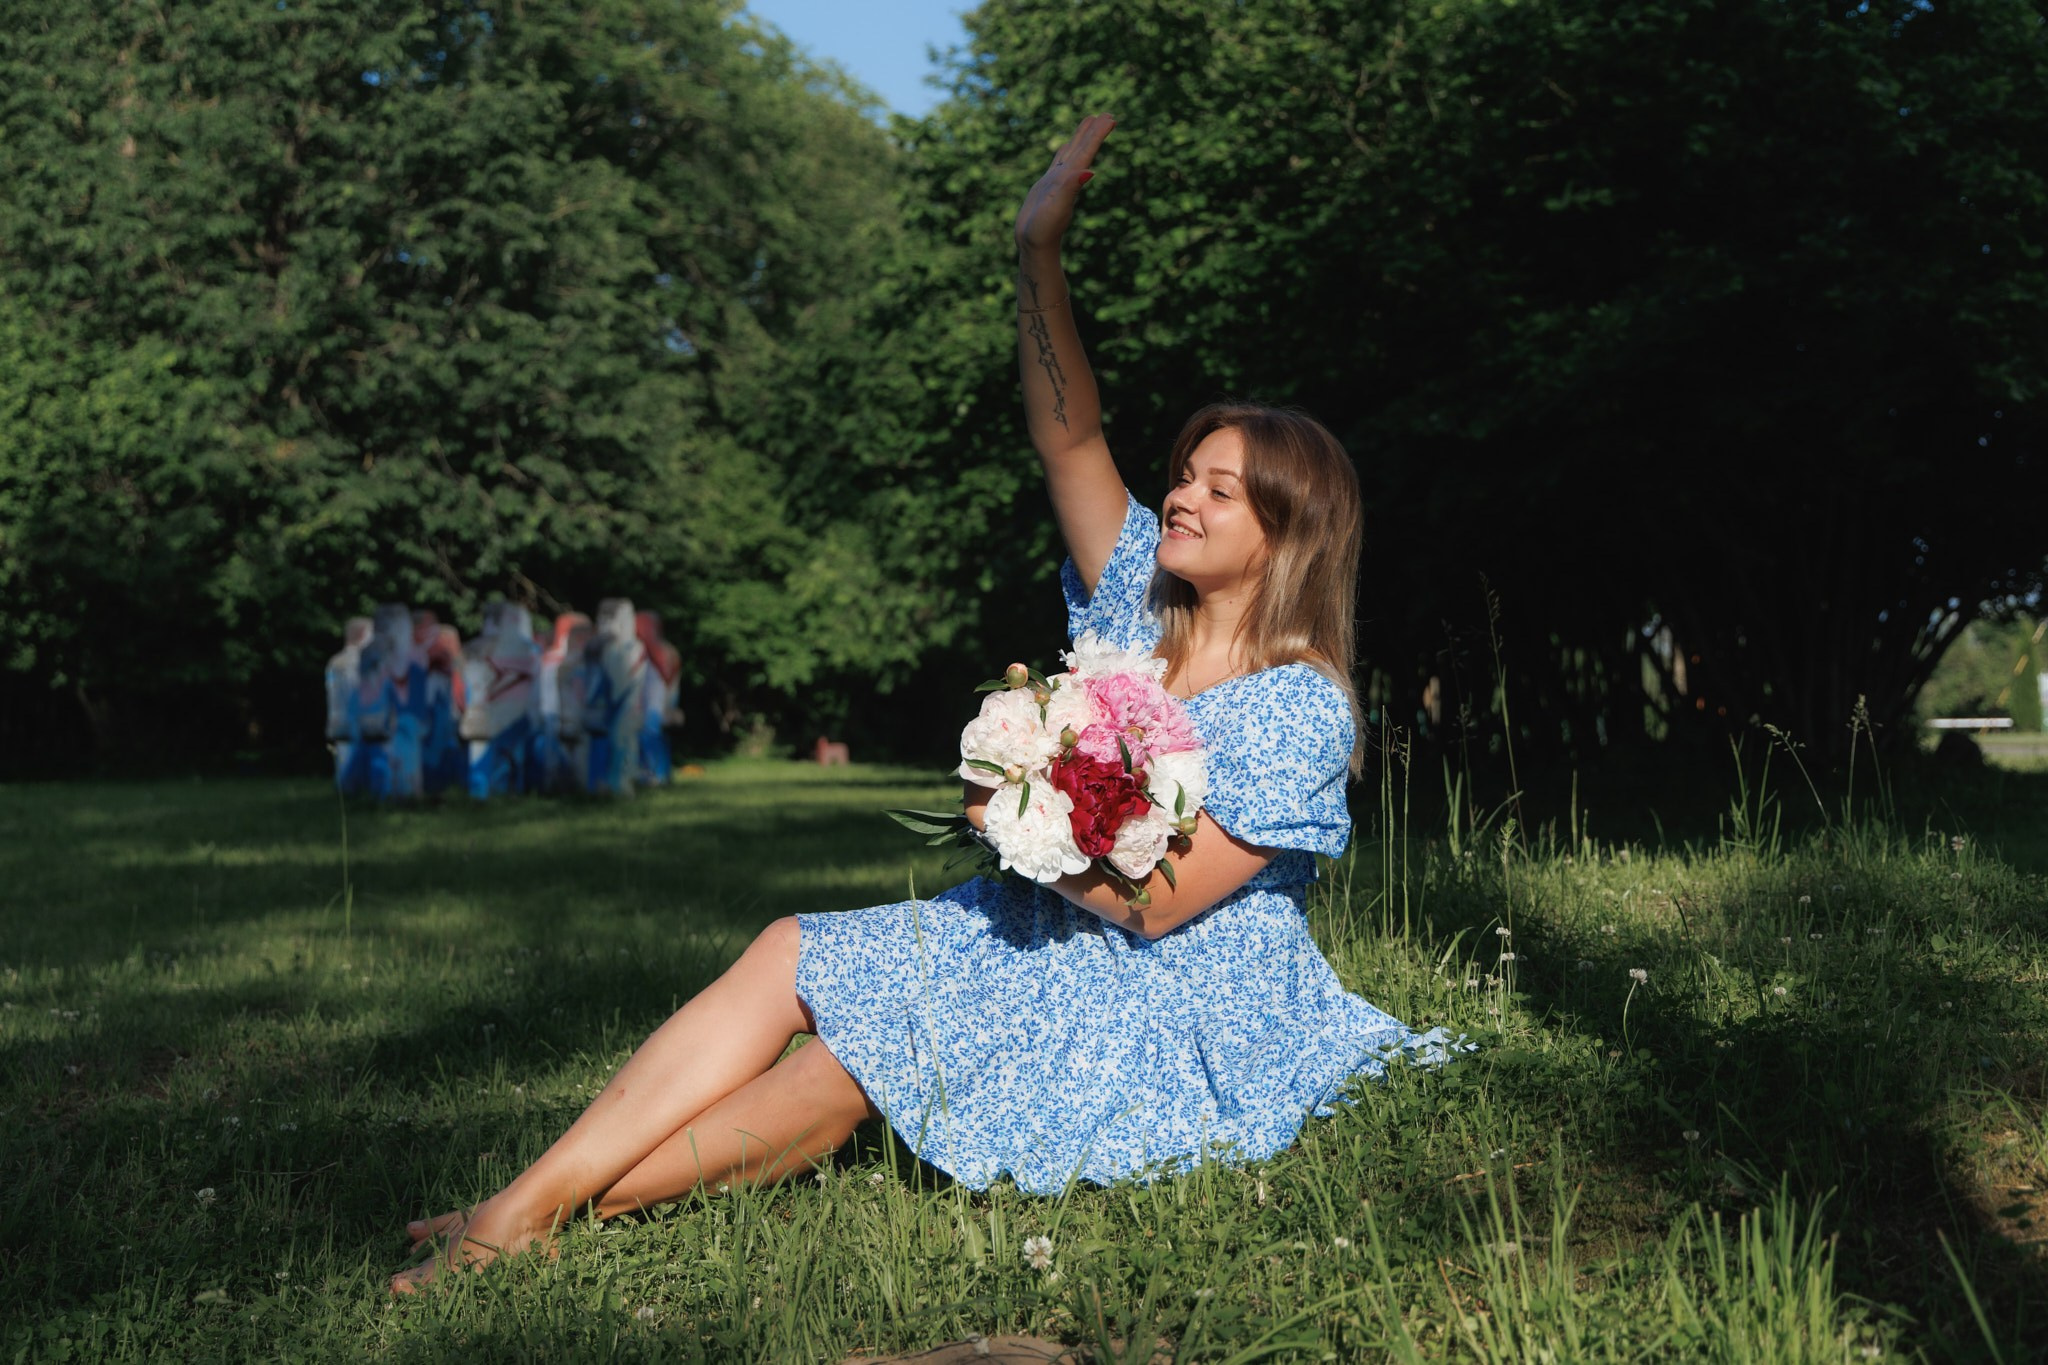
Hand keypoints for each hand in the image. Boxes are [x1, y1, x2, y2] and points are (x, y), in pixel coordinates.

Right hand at [1014, 114, 1113, 255]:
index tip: (1112, 118)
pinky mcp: (1046, 186)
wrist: (1033, 246)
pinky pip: (1058, 163)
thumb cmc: (1044, 230)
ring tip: (1090, 120)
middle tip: (1107, 114)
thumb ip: (1071, 188)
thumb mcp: (1057, 207)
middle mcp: (1067, 178)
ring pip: (1071, 153)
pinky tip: (1067, 149)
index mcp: (1071, 179)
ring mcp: (1057, 181)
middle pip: (1083, 148)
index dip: (1098, 134)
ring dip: (1081, 137)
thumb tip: (1089, 172)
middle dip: (1094, 131)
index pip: (1087, 151)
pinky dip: (1064, 152)